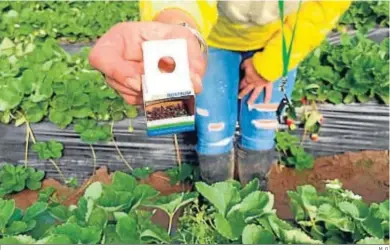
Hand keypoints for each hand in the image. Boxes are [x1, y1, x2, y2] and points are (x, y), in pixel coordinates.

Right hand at [89, 22, 205, 104]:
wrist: (176, 47)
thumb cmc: (175, 38)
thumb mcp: (184, 39)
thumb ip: (190, 59)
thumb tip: (195, 84)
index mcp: (120, 39)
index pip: (100, 58)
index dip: (116, 72)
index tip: (138, 81)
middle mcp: (116, 60)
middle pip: (114, 82)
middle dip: (139, 89)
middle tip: (160, 90)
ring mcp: (122, 78)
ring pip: (128, 95)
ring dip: (149, 97)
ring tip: (169, 90)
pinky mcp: (133, 92)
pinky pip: (140, 103)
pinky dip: (155, 102)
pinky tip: (167, 95)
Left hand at [238, 58, 271, 104]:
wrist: (266, 65)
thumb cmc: (256, 62)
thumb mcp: (247, 62)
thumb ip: (244, 66)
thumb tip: (242, 67)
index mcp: (248, 77)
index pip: (242, 83)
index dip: (239, 86)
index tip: (237, 89)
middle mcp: (253, 83)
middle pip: (246, 89)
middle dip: (242, 93)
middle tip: (239, 97)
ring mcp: (260, 85)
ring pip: (255, 93)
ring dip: (252, 99)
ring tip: (249, 103)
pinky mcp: (268, 84)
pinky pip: (268, 92)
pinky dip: (267, 97)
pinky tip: (266, 102)